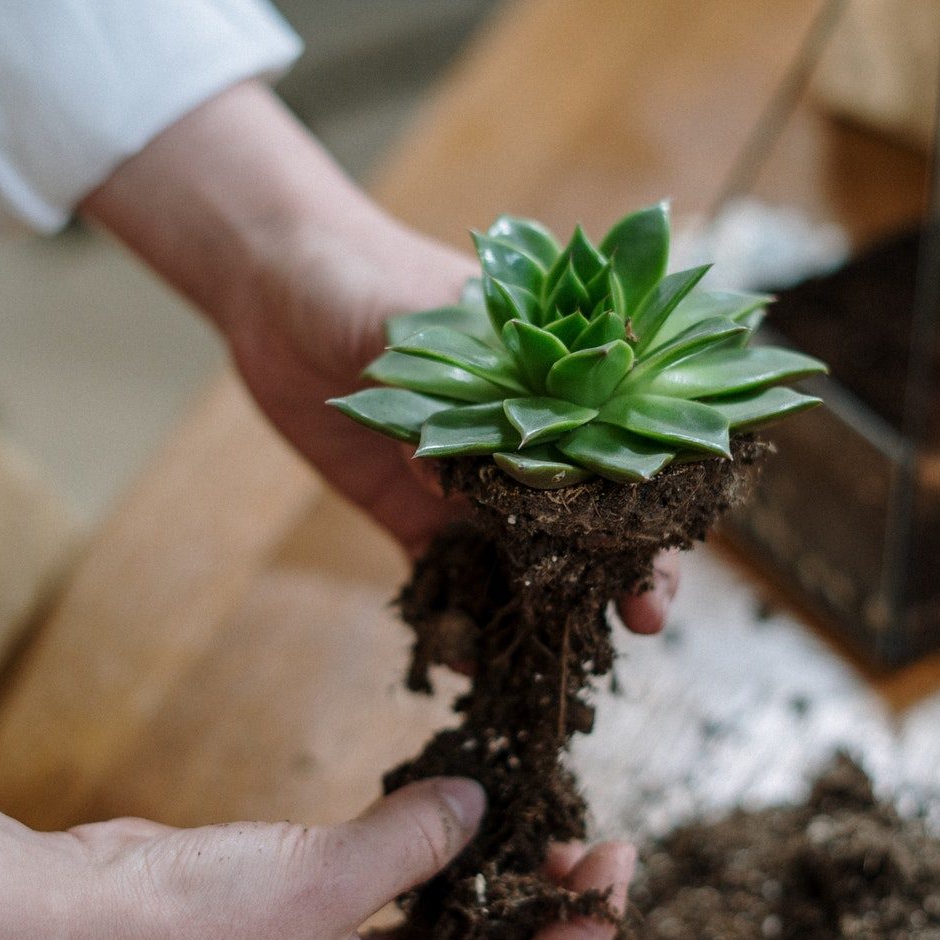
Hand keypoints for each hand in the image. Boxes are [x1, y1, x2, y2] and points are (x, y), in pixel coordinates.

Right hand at [43, 778, 634, 939]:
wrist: (66, 923)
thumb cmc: (185, 926)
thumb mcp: (324, 877)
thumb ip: (416, 838)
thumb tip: (480, 802)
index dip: (583, 935)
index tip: (615, 860)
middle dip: (539, 908)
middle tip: (573, 830)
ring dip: (480, 883)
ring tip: (518, 814)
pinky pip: (389, 912)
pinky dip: (419, 868)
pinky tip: (438, 813)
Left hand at [81, 81, 680, 631]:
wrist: (278, 284)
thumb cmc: (370, 276)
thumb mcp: (427, 325)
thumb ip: (453, 399)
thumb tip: (454, 474)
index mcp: (554, 385)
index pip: (625, 457)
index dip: (651, 516)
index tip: (661, 565)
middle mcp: (525, 442)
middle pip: (589, 520)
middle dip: (616, 577)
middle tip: (638, 628)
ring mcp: (468, 482)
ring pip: (523, 560)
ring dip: (543, 611)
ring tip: (551, 663)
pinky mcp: (410, 510)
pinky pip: (441, 574)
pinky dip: (454, 618)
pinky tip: (464, 662)